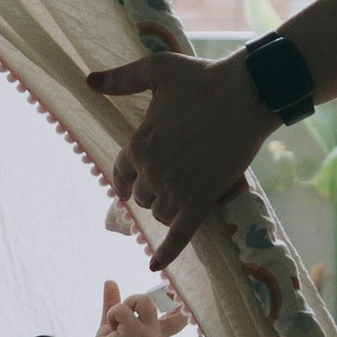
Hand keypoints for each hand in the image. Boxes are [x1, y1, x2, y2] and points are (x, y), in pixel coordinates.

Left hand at [79, 273, 190, 336]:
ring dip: (121, 307)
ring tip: (115, 325)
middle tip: (120, 317)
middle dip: (132, 300)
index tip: (186, 295)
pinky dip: (111, 315)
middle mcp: (154, 334)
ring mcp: (147, 334)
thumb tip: (110, 281)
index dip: (185, 304)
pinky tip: (110, 331)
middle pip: (152, 299)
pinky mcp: (135, 333)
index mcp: (155, 334)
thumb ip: (114, 304)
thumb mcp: (114, 325)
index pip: (180, 318)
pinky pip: (121, 309)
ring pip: (141, 298)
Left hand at [88, 52, 270, 273]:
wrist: (247, 94)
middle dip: (153, 190)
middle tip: (172, 182)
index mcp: (138, 143)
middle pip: (142, 195)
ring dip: (166, 209)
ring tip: (182, 198)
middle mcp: (152, 170)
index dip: (127, 179)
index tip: (129, 185)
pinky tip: (154, 266)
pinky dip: (166, 253)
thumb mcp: (156, 70)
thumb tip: (89, 81)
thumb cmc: (202, 78)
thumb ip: (121, 79)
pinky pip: (179, 236)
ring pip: (159, 213)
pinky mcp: (201, 202)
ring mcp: (176, 189)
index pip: (122, 172)